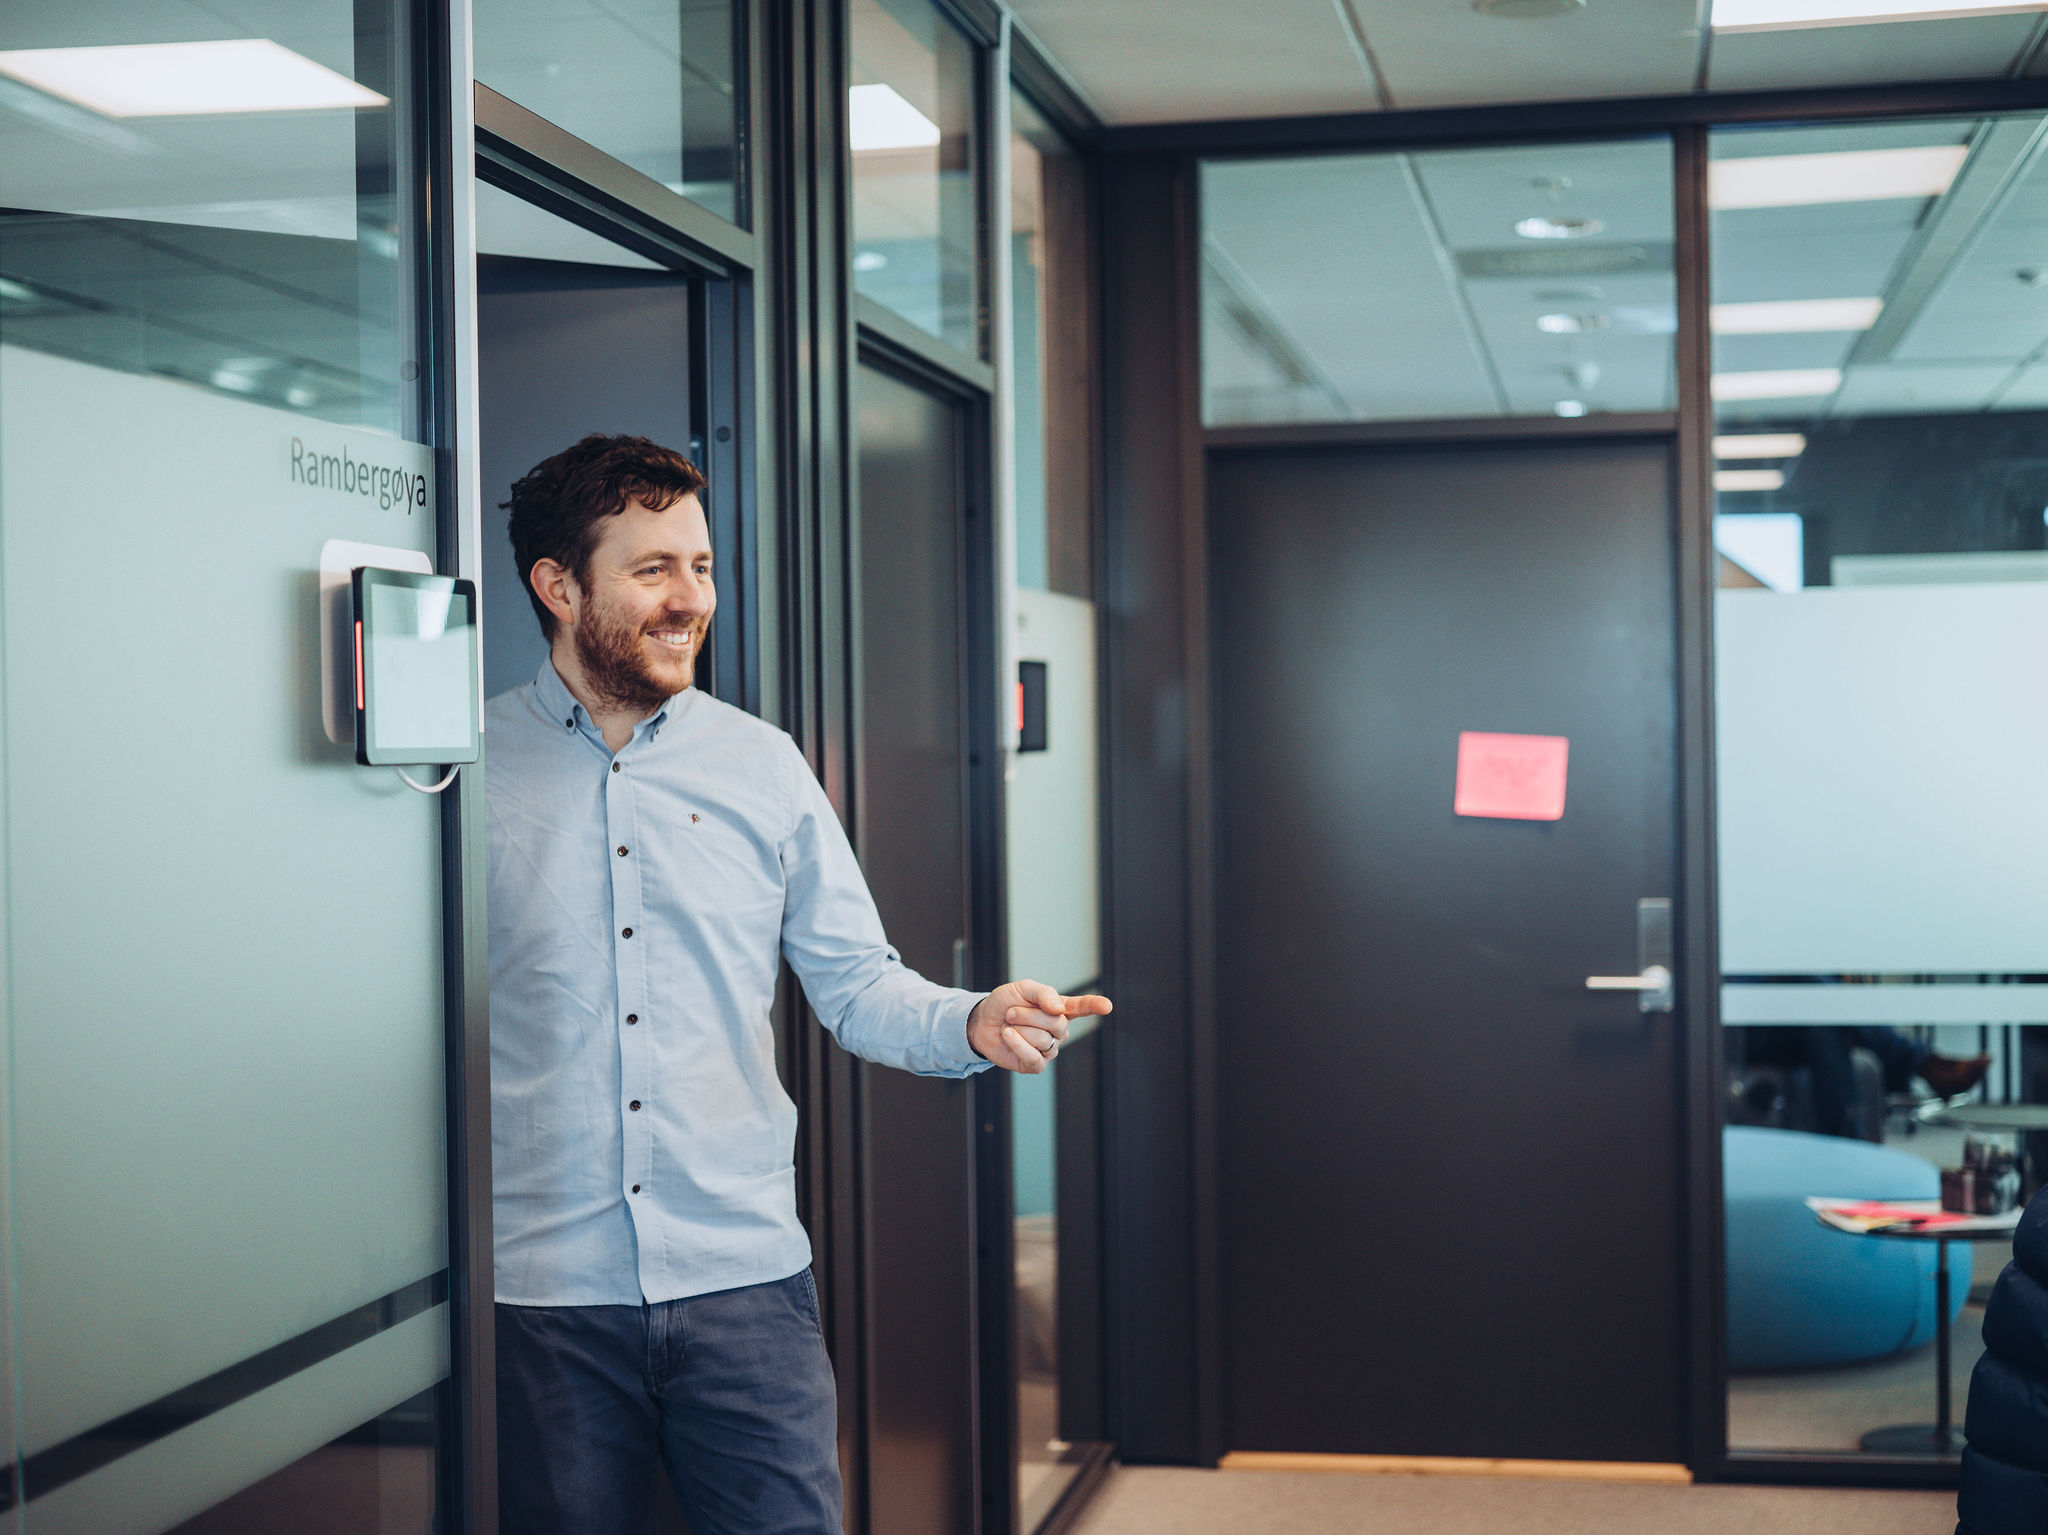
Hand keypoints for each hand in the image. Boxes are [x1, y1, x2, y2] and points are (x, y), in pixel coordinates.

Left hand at [967, 980, 1113, 1073]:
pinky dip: (1017, 1044)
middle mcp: (1059, 1030)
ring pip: (1042, 1039)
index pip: (1082, 1007)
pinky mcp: (1036, 1065)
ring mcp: (1049, 1049)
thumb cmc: (1005, 1004)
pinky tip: (1007, 1036)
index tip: (1107, 1006)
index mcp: (1060, 1008)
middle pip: (1057, 1023)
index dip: (1094, 1006)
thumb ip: (1042, 993)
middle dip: (1028, 1014)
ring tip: (1008, 1025)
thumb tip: (1059, 1009)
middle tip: (1011, 1012)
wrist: (982, 1022)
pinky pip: (1033, 1056)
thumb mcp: (1022, 989)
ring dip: (1019, 1028)